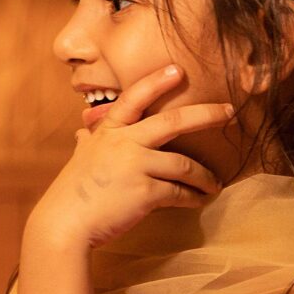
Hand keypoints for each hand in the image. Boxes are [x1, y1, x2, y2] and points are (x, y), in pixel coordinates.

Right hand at [26, 65, 233, 251]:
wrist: (64, 224)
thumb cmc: (72, 192)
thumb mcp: (79, 158)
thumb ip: (87, 142)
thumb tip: (82, 133)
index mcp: (108, 131)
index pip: (134, 98)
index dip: (156, 82)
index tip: (178, 70)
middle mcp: (123, 143)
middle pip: (172, 122)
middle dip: (205, 114)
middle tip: (228, 111)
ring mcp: (135, 166)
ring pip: (183, 164)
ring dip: (204, 175)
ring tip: (215, 183)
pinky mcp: (144, 192)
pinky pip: (178, 191)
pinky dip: (192, 197)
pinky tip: (200, 200)